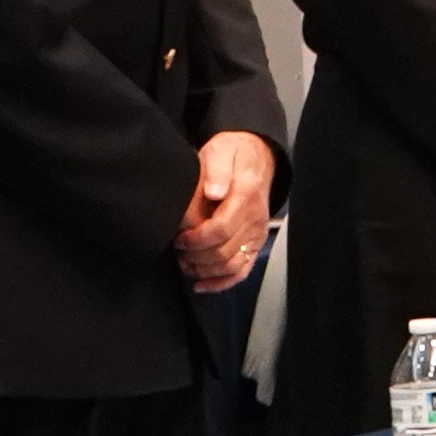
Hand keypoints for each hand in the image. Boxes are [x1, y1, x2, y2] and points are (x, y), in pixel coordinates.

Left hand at [176, 129, 276, 290]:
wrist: (255, 158)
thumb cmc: (233, 156)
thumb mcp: (221, 152)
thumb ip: (217, 170)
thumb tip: (214, 191)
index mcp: (245, 197)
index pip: (221, 228)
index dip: (197, 239)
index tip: (180, 238)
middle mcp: (254, 218)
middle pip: (224, 251)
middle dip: (196, 256)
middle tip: (178, 250)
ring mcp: (256, 233)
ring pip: (232, 265)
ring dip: (205, 270)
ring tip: (186, 264)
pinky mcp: (255, 243)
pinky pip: (242, 270)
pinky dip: (222, 282)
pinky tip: (202, 283)